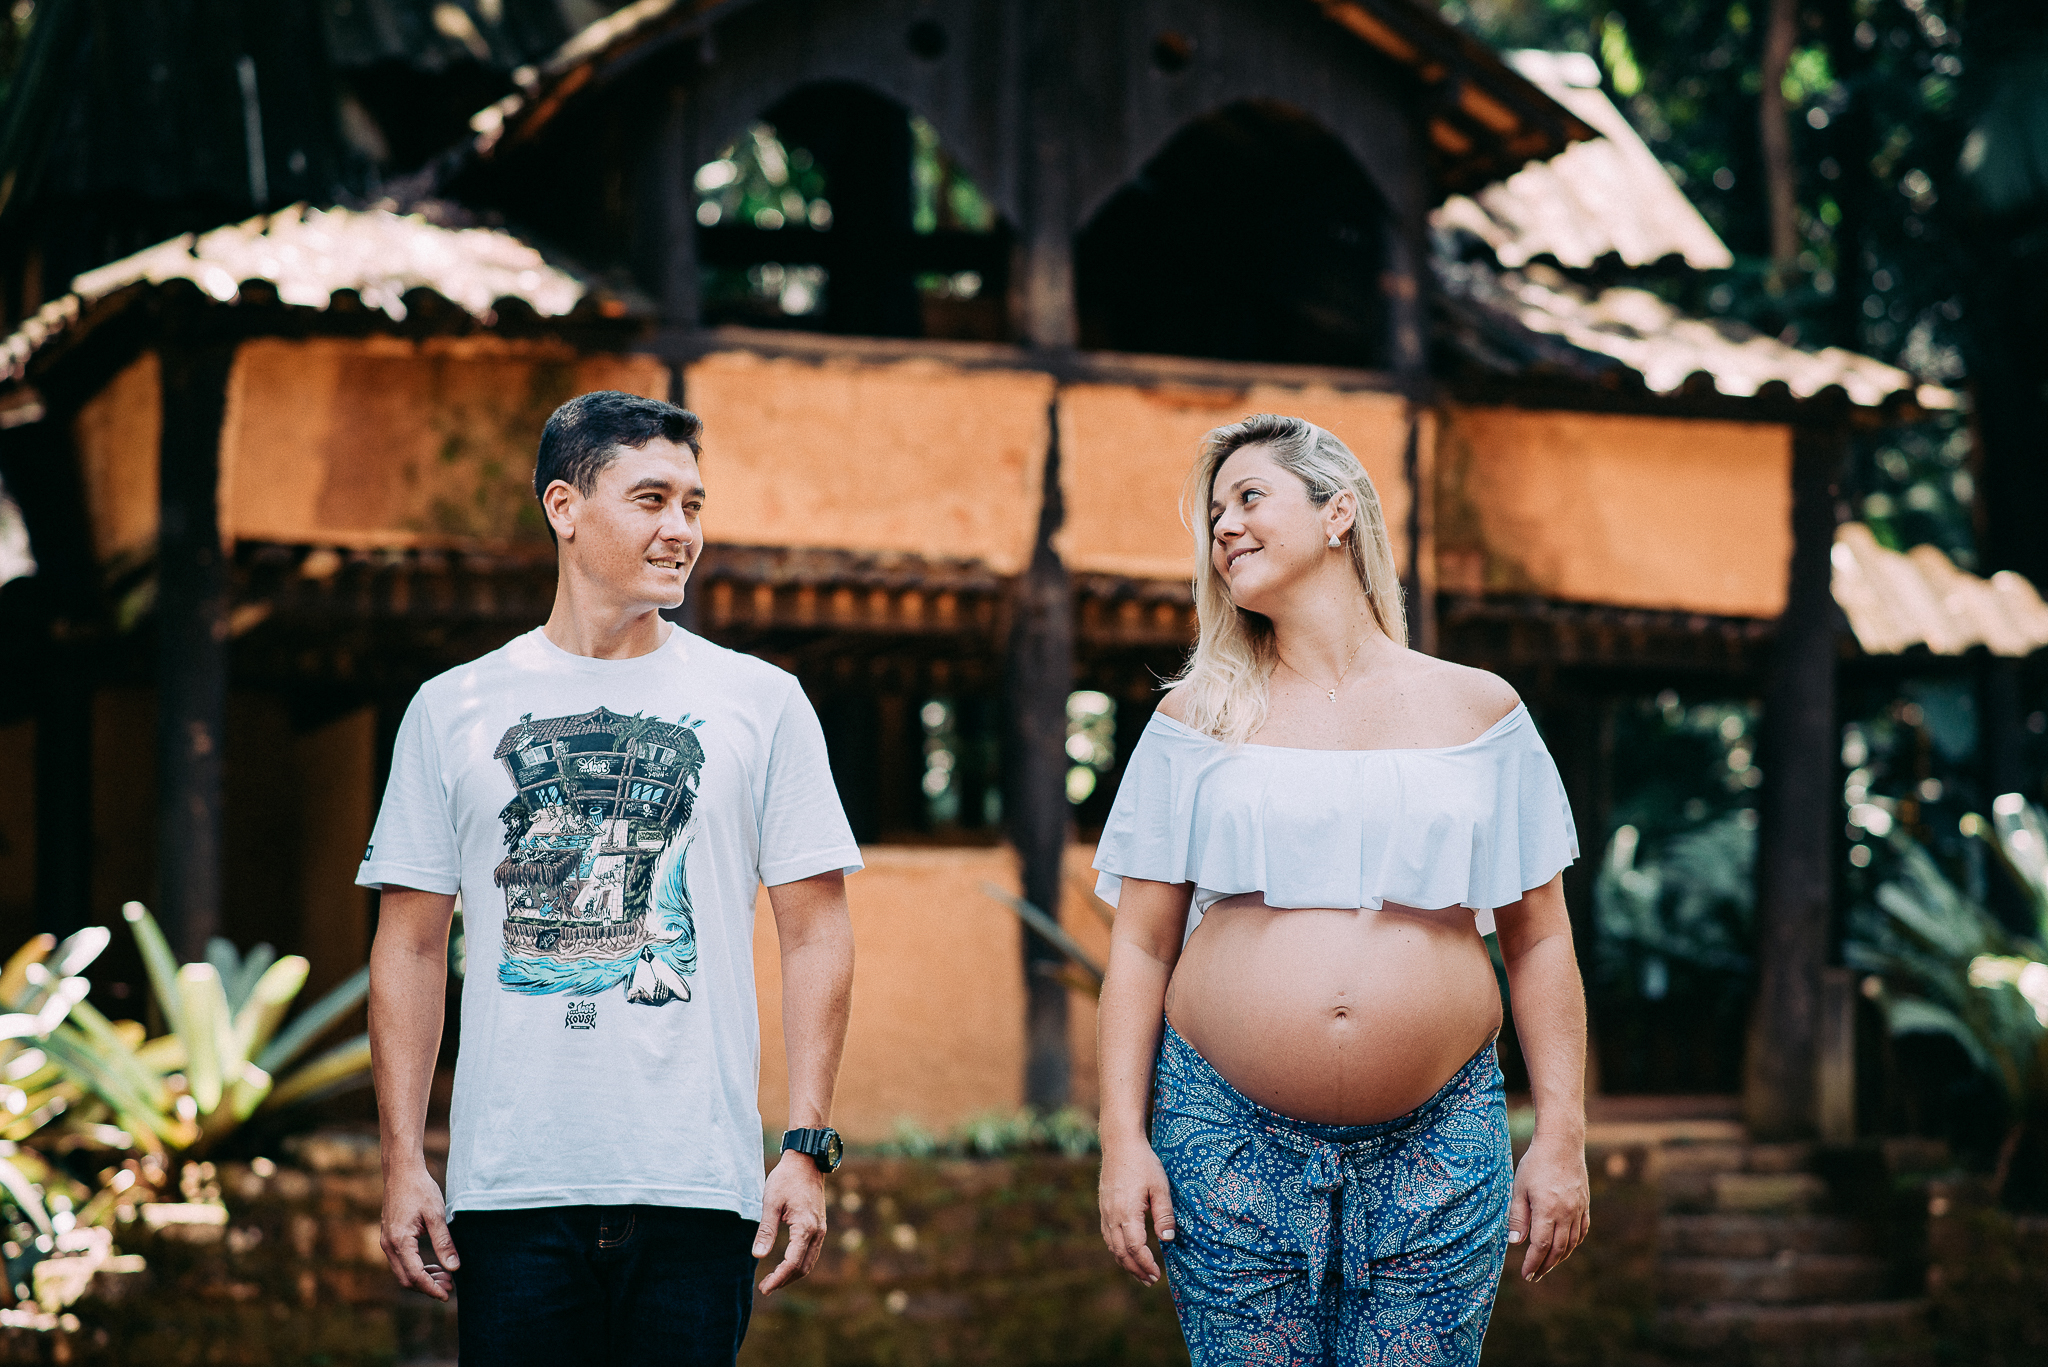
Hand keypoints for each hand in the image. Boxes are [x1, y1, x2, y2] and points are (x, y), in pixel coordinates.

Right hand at [380, 1164, 457, 1300]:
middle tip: (450, 1286)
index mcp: (400, 1241)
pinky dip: (416, 1267)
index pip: (415, 1275)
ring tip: (446, 1277)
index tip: (447, 1295)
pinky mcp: (390, 1238)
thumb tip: (454, 1268)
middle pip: (406, 1279)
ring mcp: (386, 1242)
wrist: (402, 1171)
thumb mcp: (436, 1215)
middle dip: (428, 1286)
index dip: (431, 1288)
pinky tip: (433, 1265)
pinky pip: (401, 1261)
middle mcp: (388, 1245)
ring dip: (423, 1278)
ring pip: (403, 1272)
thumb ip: (444, 1243)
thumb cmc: (420, 1189)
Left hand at [754, 1149, 827, 1293]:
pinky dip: (799, 1264)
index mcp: (805, 1227)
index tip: (764, 1288)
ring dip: (792, 1274)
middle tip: (765, 1287)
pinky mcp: (819, 1226)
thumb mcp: (771, 1202)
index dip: (778, 1278)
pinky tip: (785, 1264)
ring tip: (773, 1280)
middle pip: (803, 1267)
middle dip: (784, 1280)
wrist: (806, 1161)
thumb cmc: (786, 1179)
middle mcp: (817, 1232)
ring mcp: (821, 1229)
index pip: (792, 1263)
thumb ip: (765, 1230)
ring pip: (809, 1262)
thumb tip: (757, 1256)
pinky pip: (811, 1252)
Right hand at [1099, 1136, 1175, 1285]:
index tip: (1157, 1275)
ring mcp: (1105, 1212)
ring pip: (1112, 1246)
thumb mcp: (1160, 1187)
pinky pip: (1108, 1236)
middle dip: (1136, 1270)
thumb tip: (1167, 1240)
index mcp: (1127, 1213)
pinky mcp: (1104, 1207)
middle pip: (1121, 1253)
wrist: (1120, 1144)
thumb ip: (1164, 1215)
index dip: (1146, 1264)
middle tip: (1151, 1281)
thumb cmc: (1143, 1163)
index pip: (1135, 1248)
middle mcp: (1112, 1216)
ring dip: (1126, 1263)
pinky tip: (1127, 1253)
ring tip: (1140, 1273)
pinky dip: (1118, 1250)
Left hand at [1507, 1131, 1589, 1281]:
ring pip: (1571, 1243)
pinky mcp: (1585, 1204)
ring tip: (1546, 1265)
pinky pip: (1581, 1231)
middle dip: (1545, 1266)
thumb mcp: (1519, 1188)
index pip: (1541, 1246)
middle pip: (1558, 1250)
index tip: (1526, 1275)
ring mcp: (1578, 1210)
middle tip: (1534, 1276)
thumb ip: (1517, 1216)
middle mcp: (1566, 1214)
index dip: (1533, 1263)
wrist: (1562, 1144)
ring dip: (1559, 1258)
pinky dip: (1573, 1244)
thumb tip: (1515, 1243)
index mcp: (1548, 1210)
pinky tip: (1565, 1248)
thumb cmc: (1535, 1164)